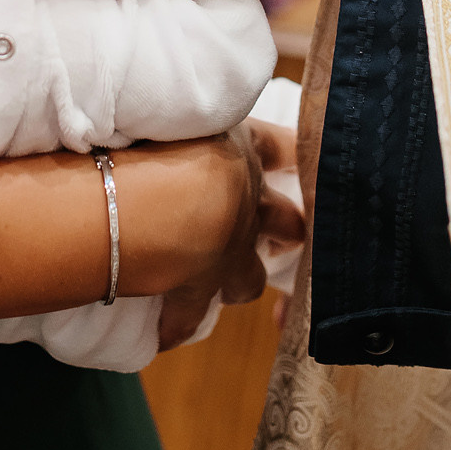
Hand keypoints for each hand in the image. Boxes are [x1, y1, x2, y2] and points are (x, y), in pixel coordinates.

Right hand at [154, 124, 303, 349]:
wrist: (144, 200)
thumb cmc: (155, 139)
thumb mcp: (180, 116)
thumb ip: (195, 126)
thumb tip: (184, 118)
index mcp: (242, 149)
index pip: (281, 146)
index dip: (295, 153)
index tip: (306, 157)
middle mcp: (246, 203)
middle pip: (283, 220)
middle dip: (284, 228)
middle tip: (282, 232)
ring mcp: (229, 252)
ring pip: (249, 278)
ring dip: (239, 280)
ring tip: (224, 283)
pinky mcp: (198, 289)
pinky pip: (188, 315)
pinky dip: (177, 324)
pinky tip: (166, 333)